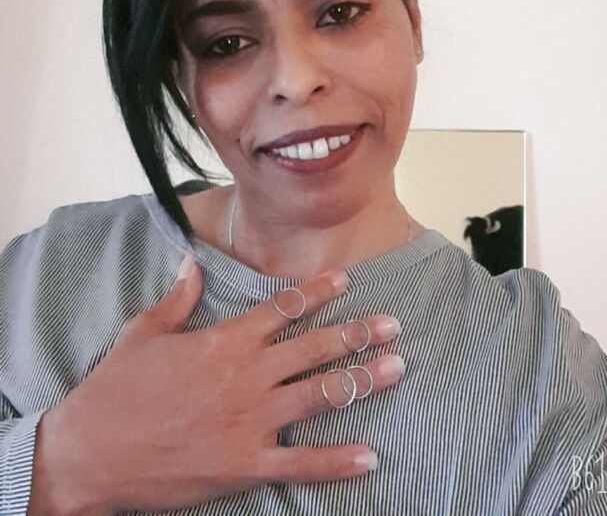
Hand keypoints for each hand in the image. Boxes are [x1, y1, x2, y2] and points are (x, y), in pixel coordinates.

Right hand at [39, 259, 404, 513]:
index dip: (319, 292)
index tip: (347, 281)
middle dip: (358, 332)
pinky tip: (369, 456)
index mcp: (226, 339)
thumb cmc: (115, 389)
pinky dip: (337, 461)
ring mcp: (251, 421)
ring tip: (396, 367)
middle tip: (392, 323)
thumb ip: (177, 297)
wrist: (90, 452)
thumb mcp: (143, 331)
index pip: (284, 307)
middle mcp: (248, 374)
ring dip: (362, 380)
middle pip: (315, 347)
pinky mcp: (245, 464)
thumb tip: (189, 261)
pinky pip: (301, 463)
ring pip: (320, 394)